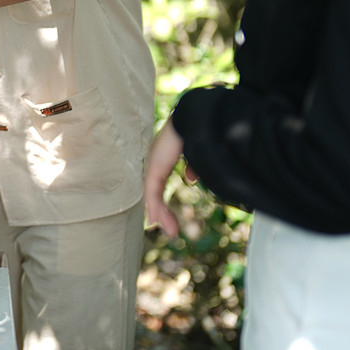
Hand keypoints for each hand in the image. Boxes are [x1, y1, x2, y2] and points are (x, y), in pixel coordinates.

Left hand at [143, 118, 196, 237]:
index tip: (168, 217)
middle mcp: (155, 161)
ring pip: (152, 195)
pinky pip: (152, 192)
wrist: (194, 119)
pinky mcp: (155, 168)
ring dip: (161, 213)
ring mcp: (153, 164)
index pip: (158, 183)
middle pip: (154, 192)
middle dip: (162, 211)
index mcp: (162, 157)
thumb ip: (192, 165)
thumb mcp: (196, 153)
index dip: (161, 201)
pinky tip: (156, 219)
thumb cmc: (197, 131)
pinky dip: (155, 207)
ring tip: (169, 230)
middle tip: (170, 229)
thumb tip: (191, 178)